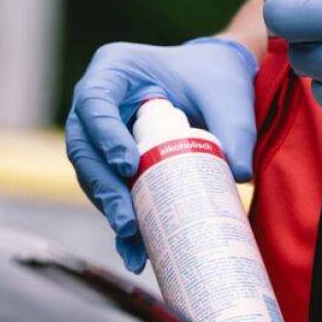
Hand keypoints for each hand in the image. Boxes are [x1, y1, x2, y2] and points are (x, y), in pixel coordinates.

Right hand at [66, 37, 257, 271]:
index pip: (95, 102)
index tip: (128, 166)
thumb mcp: (228, 97)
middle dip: (103, 187)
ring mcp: (100, 133)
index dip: (104, 135)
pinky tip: (136, 252)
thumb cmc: (216, 79)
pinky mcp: (112, 162)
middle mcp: (98, 101)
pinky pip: (109, 191)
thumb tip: (236, 174)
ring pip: (91, 174)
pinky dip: (121, 221)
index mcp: (115, 69)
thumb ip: (235, 129)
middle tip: (128, 219)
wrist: (218, 86)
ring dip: (109, 208)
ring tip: (133, 239)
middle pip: (84, 146)